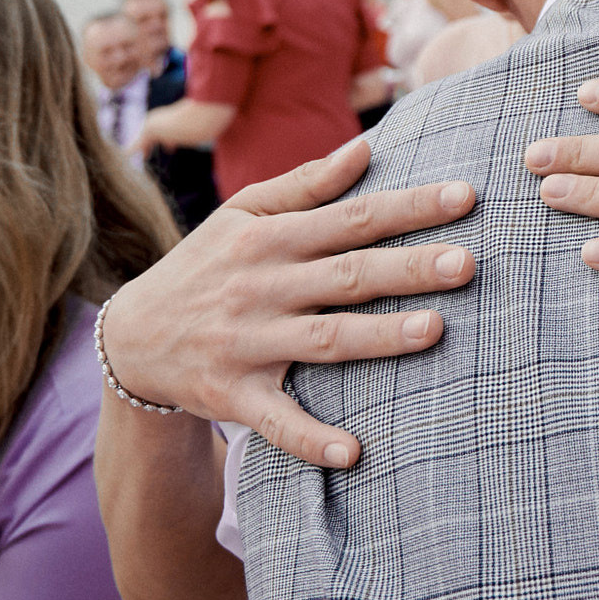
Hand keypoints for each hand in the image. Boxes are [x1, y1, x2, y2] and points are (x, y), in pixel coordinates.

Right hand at [98, 135, 479, 466]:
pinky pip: (278, 420)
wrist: (131, 337)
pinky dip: (312, 438)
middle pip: (347, 276)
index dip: (409, 206)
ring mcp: (248, 345)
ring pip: (324, 341)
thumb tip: (367, 148)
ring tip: (434, 330)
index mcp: (269, 239)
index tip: (465, 197)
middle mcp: (261, 289)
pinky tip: (353, 452)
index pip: (351, 217)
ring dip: (378, 338)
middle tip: (467, 262)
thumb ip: (307, 184)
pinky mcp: (235, 396)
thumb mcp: (242, 215)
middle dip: (408, 269)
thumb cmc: (206, 265)